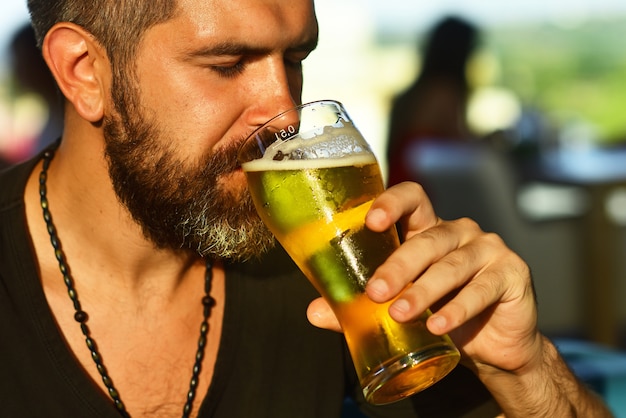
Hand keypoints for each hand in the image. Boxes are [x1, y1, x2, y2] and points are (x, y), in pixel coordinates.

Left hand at [307, 181, 542, 374]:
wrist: (496, 346)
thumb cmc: (443, 316)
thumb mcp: (401, 308)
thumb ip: (360, 308)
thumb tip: (314, 312)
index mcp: (428, 230)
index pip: (413, 199)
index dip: (393, 202)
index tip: (371, 221)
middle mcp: (459, 232)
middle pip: (428, 238)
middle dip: (399, 265)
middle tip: (375, 292)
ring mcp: (488, 249)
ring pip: (452, 264)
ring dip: (424, 290)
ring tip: (400, 314)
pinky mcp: (512, 273)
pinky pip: (482, 289)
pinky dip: (458, 309)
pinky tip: (438, 326)